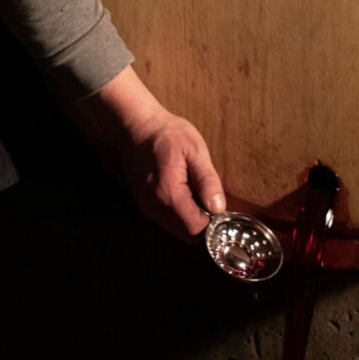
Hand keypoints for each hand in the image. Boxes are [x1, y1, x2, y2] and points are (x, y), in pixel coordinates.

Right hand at [75, 67, 227, 238]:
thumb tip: (218, 208)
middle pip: (186, 235)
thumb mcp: (195, 150)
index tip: (222, 209)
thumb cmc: (167, 133)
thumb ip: (207, 180)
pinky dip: (181, 214)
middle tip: (212, 200)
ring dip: (193, 219)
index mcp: (168, 194)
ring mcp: (147, 207)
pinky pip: (168, 220)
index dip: (213, 224)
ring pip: (177, 229)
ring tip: (199, 193)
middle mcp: (154, 207)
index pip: (196, 229)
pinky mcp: (145, 204)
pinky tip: (186, 192)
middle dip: (204, 224)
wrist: (136, 125)